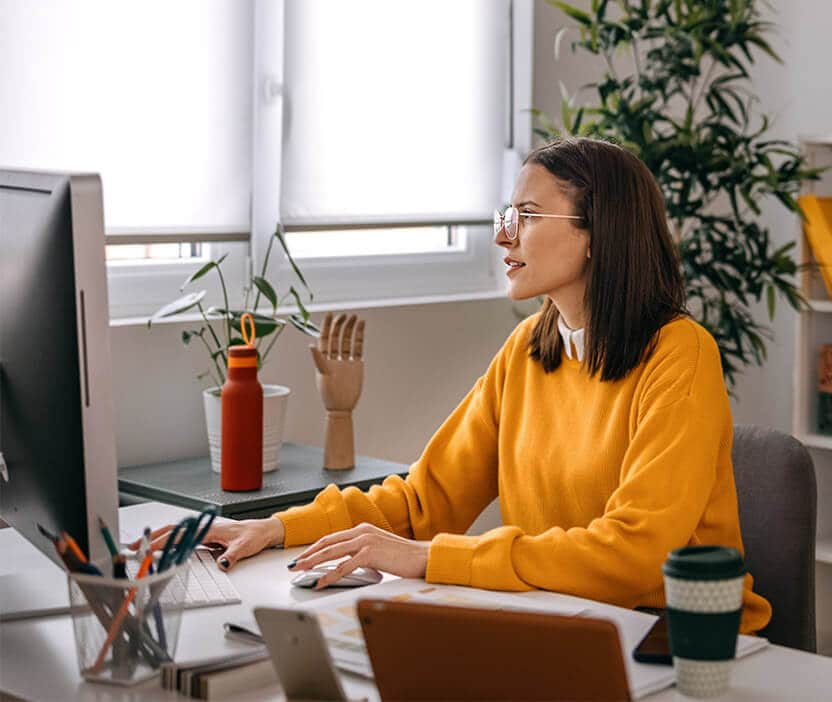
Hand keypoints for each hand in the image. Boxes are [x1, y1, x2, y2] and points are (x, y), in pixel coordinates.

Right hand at [129, 517, 284, 570]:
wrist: (264, 530)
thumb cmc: (255, 534)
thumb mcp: (245, 547)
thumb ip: (232, 556)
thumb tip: (222, 565)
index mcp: (211, 528)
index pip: (182, 535)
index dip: (164, 542)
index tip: (149, 550)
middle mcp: (205, 528)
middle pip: (173, 531)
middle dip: (153, 538)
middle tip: (134, 547)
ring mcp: (205, 532)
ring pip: (177, 533)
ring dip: (160, 539)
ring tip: (143, 548)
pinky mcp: (208, 537)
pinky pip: (185, 539)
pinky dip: (171, 542)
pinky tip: (165, 550)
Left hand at [287, 522, 429, 589]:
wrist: (423, 557)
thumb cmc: (404, 557)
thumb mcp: (380, 550)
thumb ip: (363, 552)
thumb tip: (347, 564)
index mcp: (363, 529)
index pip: (332, 538)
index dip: (315, 548)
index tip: (303, 557)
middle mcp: (362, 532)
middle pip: (327, 542)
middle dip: (308, 554)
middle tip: (294, 564)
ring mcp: (365, 541)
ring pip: (331, 552)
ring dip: (313, 562)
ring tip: (300, 571)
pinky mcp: (370, 553)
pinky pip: (344, 566)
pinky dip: (330, 575)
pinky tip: (321, 582)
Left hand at [310, 312, 364, 411]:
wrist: (342, 407)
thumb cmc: (329, 394)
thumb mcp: (322, 374)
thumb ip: (318, 359)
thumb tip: (311, 345)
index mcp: (323, 359)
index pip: (324, 338)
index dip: (326, 326)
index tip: (330, 314)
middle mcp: (333, 357)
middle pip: (336, 337)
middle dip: (340, 325)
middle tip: (344, 315)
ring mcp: (345, 360)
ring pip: (347, 340)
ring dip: (350, 328)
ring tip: (355, 317)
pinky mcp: (356, 364)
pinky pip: (358, 348)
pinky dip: (360, 336)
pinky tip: (361, 327)